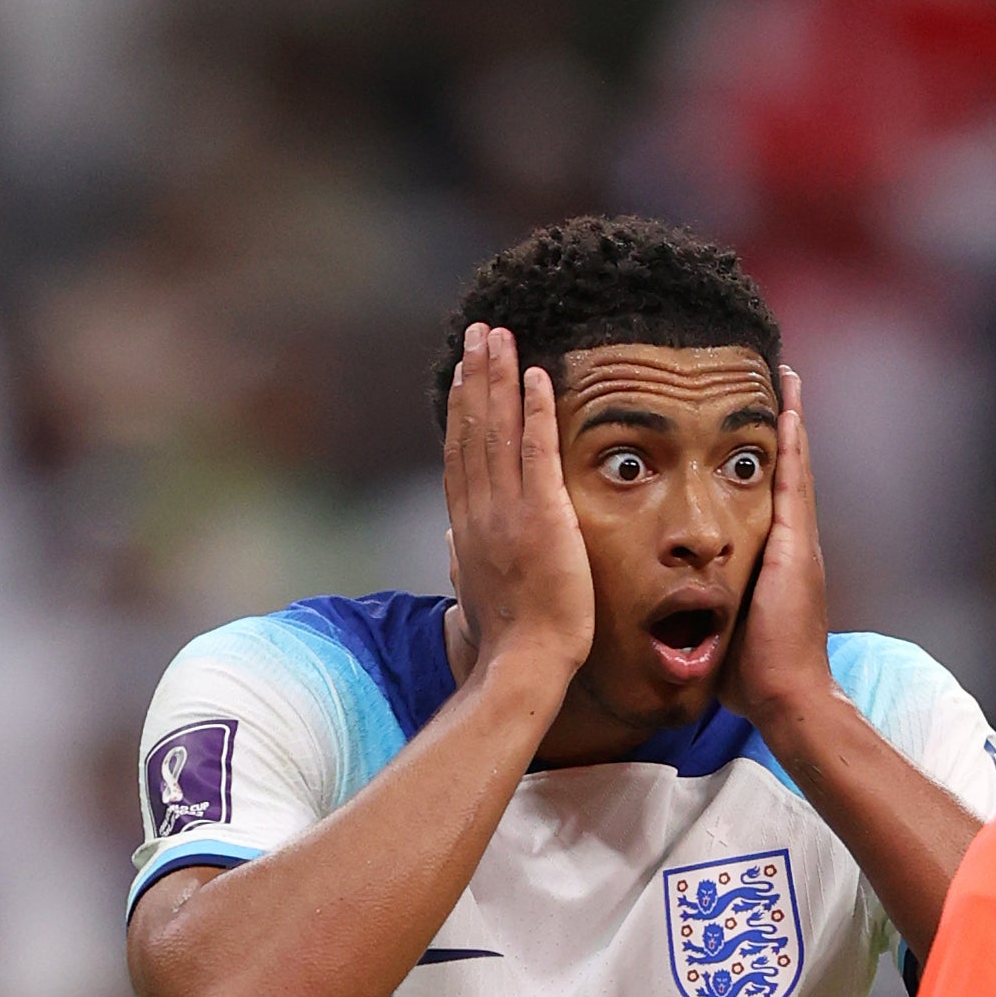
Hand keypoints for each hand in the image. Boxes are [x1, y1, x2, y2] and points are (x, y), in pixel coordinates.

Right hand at [444, 322, 593, 683]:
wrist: (525, 663)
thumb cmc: (509, 640)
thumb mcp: (474, 594)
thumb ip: (462, 561)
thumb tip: (452, 544)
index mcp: (467, 527)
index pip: (460, 455)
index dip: (461, 410)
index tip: (461, 374)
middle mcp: (480, 510)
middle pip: (472, 428)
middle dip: (475, 376)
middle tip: (479, 333)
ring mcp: (508, 510)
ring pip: (498, 429)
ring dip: (498, 377)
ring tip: (499, 337)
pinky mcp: (543, 515)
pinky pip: (537, 451)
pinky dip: (535, 410)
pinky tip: (536, 376)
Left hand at [723, 366, 833, 728]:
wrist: (785, 695)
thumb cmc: (752, 677)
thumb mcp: (722, 636)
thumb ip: (705, 619)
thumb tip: (676, 629)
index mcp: (776, 562)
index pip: (769, 500)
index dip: (764, 464)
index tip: (759, 429)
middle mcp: (793, 544)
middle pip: (787, 473)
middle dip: (785, 429)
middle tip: (782, 384)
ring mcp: (798, 542)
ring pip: (794, 468)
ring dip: (792, 423)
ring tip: (787, 380)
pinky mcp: (795, 544)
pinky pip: (792, 482)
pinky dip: (792, 445)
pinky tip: (789, 410)